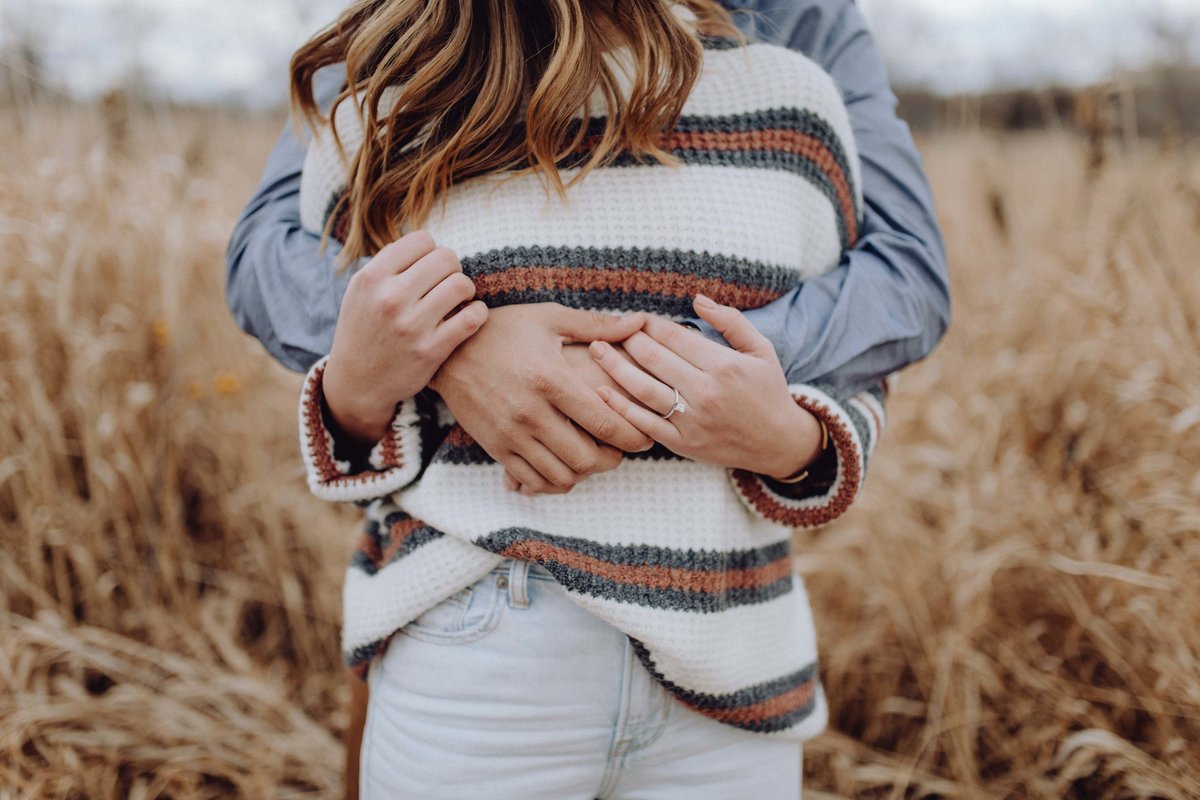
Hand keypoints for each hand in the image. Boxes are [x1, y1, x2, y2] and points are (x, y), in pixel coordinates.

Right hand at [323, 231, 486, 442]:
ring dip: (466, 289)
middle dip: (452, 268)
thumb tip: (426, 242)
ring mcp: (411, 325)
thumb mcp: (362, 291)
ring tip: (459, 298)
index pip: (422, 240)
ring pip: (461, 285)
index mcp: (372, 278)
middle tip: (447, 283)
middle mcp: (390, 298)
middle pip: (446, 258)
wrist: (357, 382)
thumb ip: (389, 264)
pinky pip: (471, 318)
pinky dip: (478, 312)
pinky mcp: (431, 350)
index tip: (430, 268)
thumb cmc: (365, 330)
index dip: (432, 251)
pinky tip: (471, 315)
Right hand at [429, 303, 653, 494]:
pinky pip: (533, 481)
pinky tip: (565, 465)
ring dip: (585, 473)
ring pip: (561, 475)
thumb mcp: (549, 318)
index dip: (633, 437)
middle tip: (621, 451)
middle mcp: (530, 412)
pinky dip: (555, 481)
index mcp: (550, 379)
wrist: (447, 351)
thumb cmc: (503, 329)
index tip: (645, 438)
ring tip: (594, 458)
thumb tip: (640, 322)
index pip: (604, 423)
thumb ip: (598, 325)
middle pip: (586, 458)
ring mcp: (510, 434)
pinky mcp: (495, 448)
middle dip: (612, 461)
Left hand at [589, 295, 823, 478]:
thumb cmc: (768, 391)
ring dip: (614, 367)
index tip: (635, 318)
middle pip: (654, 359)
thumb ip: (731, 321)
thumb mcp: (761, 350)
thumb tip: (697, 298)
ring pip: (643, 389)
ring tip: (595, 350)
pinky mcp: (683, 443)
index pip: (675, 336)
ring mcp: (692, 421)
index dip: (649, 324)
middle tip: (610, 330)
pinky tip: (601, 392)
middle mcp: (706, 392)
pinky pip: (644, 424)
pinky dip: (620, 408)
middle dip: (628, 340)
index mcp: (724, 365)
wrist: (778, 443)